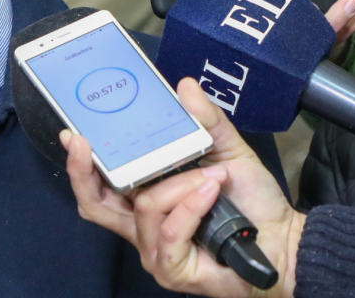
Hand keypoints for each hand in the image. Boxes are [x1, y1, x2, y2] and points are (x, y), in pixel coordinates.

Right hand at [64, 78, 302, 297]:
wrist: (282, 238)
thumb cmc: (251, 202)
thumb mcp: (227, 151)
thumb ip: (205, 121)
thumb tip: (184, 86)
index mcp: (147, 199)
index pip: (100, 185)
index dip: (81, 163)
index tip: (73, 132)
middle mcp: (142, 226)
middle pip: (94, 204)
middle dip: (83, 172)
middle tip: (85, 142)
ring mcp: (154, 251)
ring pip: (145, 206)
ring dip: (182, 185)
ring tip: (214, 176)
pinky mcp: (171, 268)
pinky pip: (169, 231)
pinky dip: (191, 206)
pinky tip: (211, 194)